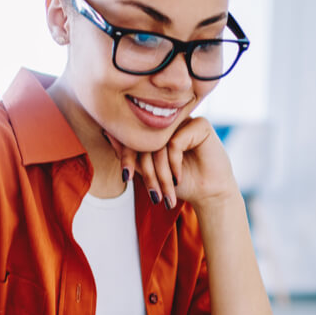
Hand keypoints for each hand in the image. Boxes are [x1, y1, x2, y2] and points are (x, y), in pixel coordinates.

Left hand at [103, 117, 238, 209]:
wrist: (208, 193)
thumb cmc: (180, 182)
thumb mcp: (149, 171)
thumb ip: (131, 155)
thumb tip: (107, 133)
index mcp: (159, 129)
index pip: (135, 136)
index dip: (127, 156)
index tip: (126, 177)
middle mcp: (171, 122)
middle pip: (147, 140)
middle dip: (147, 171)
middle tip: (153, 194)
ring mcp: (185, 120)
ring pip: (160, 142)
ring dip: (160, 172)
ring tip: (166, 191)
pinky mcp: (200, 124)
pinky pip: (175, 142)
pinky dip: (173, 163)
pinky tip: (179, 176)